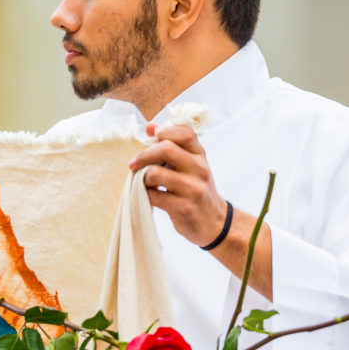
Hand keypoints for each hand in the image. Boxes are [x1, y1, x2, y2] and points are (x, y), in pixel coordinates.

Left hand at [128, 122, 227, 246]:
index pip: (184, 132)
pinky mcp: (183, 208)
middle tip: (134, 164)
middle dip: (144, 155)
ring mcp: (192, 189)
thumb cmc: (196, 191)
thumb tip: (150, 126)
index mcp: (200, 155)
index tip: (152, 140)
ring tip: (142, 182)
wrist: (215, 223)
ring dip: (142, 177)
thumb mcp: (191, 166)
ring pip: (155, 173)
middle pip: (166, 148)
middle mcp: (199, 169)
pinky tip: (148, 195)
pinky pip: (153, 196)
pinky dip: (144, 194)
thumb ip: (172, 146)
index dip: (164, 131)